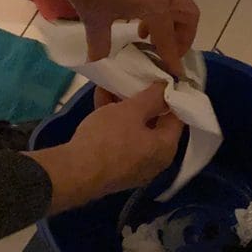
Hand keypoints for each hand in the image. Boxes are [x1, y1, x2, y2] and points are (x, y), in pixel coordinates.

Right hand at [27, 84, 182, 213]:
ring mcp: (134, 165)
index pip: (177, 117)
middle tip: (137, 79)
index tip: (162, 78)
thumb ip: (153, 97)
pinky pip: (120, 138)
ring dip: (125, 107)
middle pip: (154, 123)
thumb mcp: (131, 110)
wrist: (74, 173)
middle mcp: (155, 160)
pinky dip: (113, 120)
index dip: (171, 95)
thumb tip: (167, 87)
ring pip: (134, 129)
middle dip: (143, 99)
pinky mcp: (114, 167)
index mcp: (166, 147)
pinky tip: (101, 98)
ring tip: (115, 84)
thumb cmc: (109, 139)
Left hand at [31, 0, 199, 75]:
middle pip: (189, 16)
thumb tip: (98, 60)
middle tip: (166, 52)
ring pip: (179, 2)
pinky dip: (161, 8)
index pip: (170, 39)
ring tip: (146, 36)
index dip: (172, 58)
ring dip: (170, 22)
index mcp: (156, 4)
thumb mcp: (93, 18)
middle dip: (183, 37)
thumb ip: (100, 43)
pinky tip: (136, 15)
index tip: (175, 74)